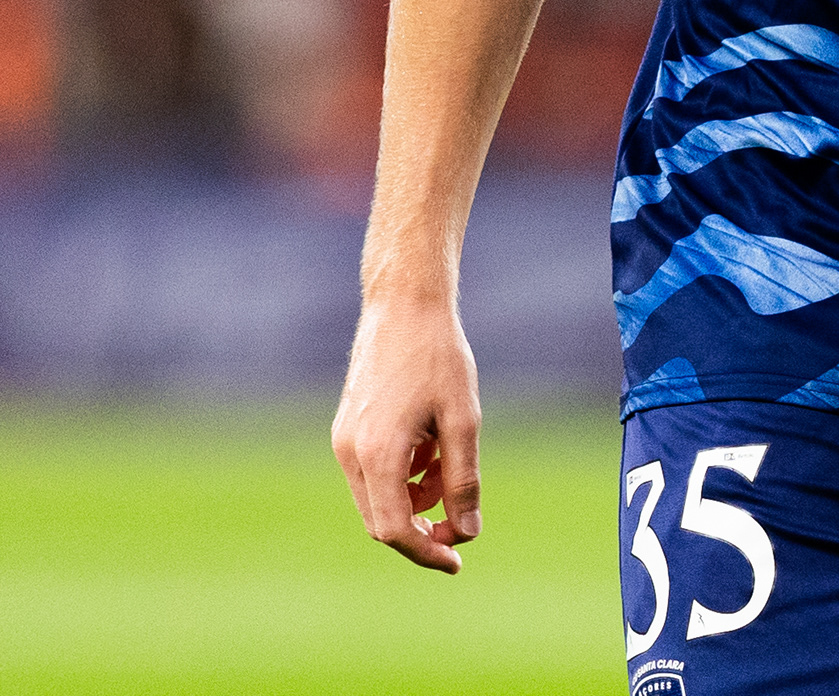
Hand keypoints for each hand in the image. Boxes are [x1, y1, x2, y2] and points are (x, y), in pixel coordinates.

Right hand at [331, 296, 483, 573]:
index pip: (395, 530)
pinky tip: (431, 447)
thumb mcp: (463, 418)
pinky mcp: (347, 428)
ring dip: (416, 498)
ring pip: (378, 497)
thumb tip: (467, 531)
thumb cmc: (438, 356)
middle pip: (382, 521)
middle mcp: (351, 453)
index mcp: (378, 454)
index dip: (426, 552)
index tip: (457, 560)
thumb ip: (463, 478)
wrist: (404, 304)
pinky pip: (372, 473)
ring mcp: (344, 440)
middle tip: (461, 522)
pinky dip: (403, 475)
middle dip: (422, 528)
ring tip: (451, 463)